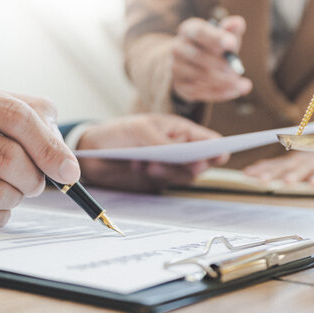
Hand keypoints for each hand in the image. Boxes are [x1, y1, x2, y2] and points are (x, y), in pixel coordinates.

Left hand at [76, 114, 228, 191]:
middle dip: (194, 163)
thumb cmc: (119, 132)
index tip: (219, 155)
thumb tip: (181, 151)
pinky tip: (140, 167)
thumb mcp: (139, 128)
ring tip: (150, 163)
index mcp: (180, 130)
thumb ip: (160, 140)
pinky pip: (166, 184)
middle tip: (188, 163)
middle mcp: (179, 150)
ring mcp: (169, 167)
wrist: (93, 153)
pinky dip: (156, 177)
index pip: (208, 140)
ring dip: (171, 171)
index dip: (218, 148)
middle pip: (202, 162)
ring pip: (185, 176)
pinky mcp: (156, 182)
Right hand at [172, 16, 251, 102]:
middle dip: (220, 64)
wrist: (193, 64)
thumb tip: (238, 22)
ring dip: (222, 81)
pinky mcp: (179, 85)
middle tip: (237, 71)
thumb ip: (231, 29)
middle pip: (198, 56)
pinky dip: (219, 92)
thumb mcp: (223, 35)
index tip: (232, 44)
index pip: (200, 32)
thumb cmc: (213, 46)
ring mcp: (176, 67)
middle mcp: (178, 47)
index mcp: (189, 29)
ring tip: (242, 84)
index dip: (216, 38)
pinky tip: (234, 91)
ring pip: (199, 75)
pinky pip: (199, 91)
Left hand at [243, 152, 313, 186]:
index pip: (278, 167)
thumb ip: (272, 168)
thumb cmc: (313, 163)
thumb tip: (249, 171)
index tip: (254, 177)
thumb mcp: (292, 164)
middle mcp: (310, 163)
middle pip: (300, 169)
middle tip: (284, 182)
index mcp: (295, 162)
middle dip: (292, 175)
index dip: (267, 172)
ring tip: (313, 184)